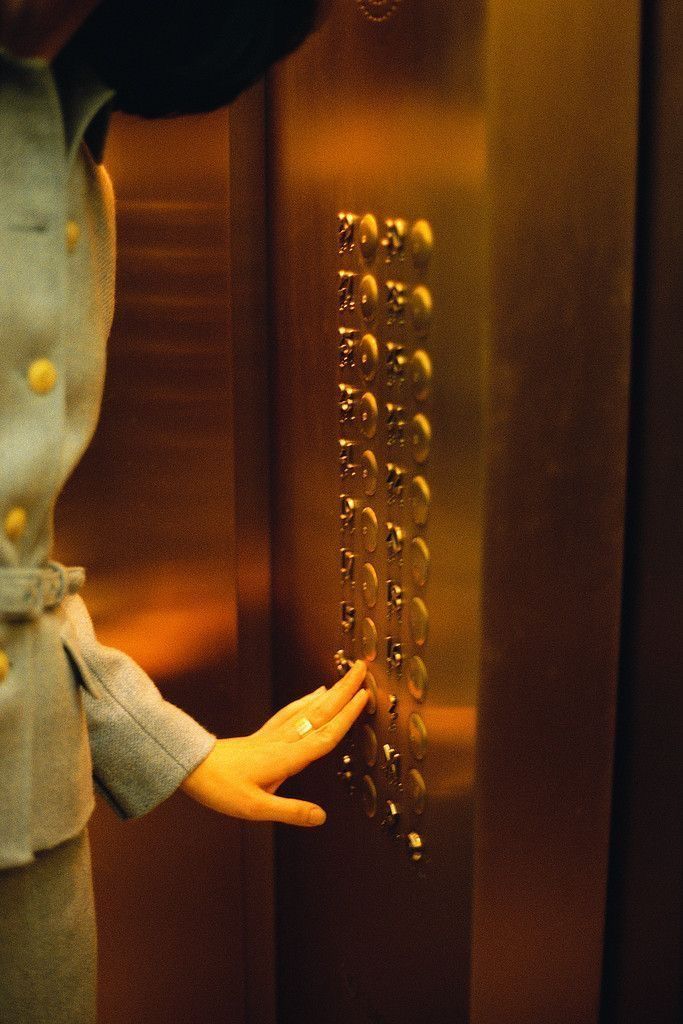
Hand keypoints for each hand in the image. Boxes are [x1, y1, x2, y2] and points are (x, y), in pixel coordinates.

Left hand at [180, 660, 368, 826]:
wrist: (191, 766)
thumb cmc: (220, 787)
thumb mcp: (255, 808)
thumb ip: (290, 811)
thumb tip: (321, 817)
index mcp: (286, 757)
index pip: (325, 735)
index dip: (347, 717)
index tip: (364, 697)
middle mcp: (284, 741)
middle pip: (320, 712)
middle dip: (343, 691)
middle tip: (361, 671)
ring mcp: (273, 734)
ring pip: (308, 709)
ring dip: (329, 692)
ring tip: (346, 679)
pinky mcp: (264, 734)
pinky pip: (291, 712)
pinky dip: (306, 700)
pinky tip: (313, 694)